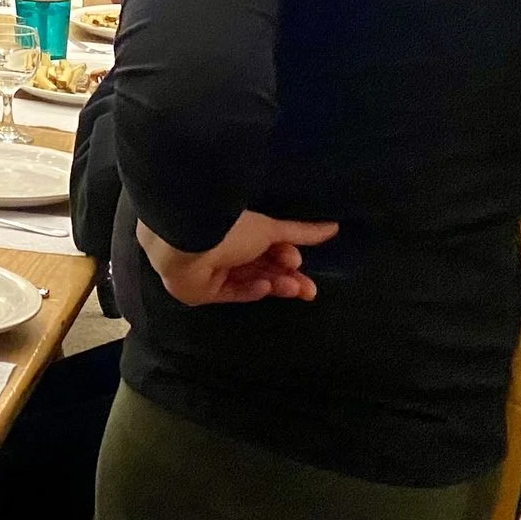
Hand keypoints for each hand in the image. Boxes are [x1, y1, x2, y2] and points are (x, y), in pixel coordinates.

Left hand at [138, 211, 337, 305]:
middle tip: (308, 288)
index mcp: (237, 229)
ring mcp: (212, 269)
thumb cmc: (229, 228)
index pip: (267, 247)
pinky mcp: (201, 290)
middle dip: (287, 277)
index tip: (298, 260)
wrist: (186, 240)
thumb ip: (301, 232)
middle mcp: (224, 247)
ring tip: (293, 287)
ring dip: (275, 284)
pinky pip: (232, 292)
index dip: (285, 256)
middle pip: (262, 267)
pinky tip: (264, 286)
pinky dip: (251, 290)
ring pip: (251, 280)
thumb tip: (334, 227)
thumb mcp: (271, 229)